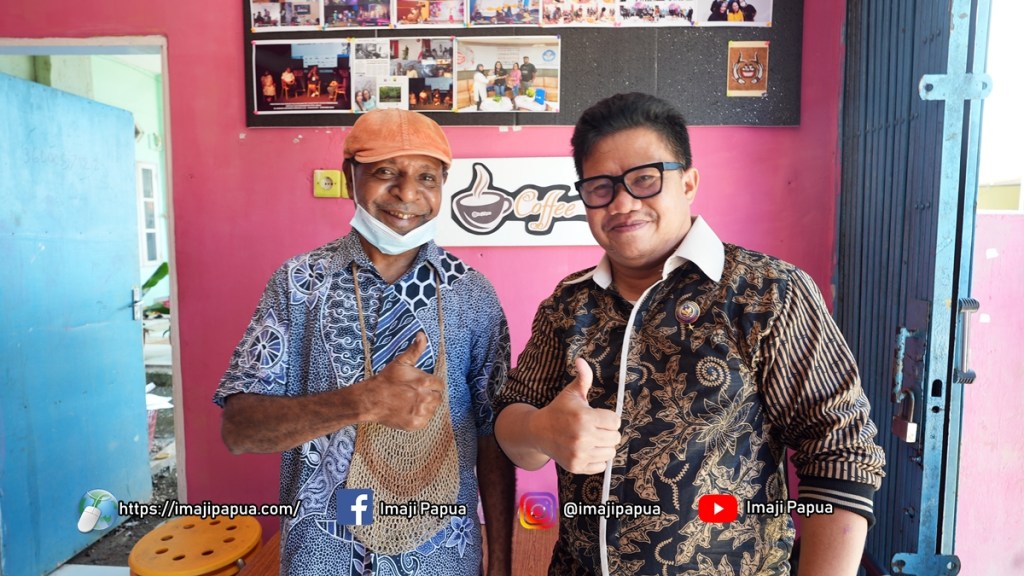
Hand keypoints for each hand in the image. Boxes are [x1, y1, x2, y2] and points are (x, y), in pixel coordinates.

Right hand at [362, 332, 443, 430]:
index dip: (431, 384)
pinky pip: (425, 420)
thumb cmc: (386, 380)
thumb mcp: (401, 362)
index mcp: (424, 382)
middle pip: (437, 397)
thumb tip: (422, 335)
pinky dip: (420, 417)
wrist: (371, 400)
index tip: (421, 385)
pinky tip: (409, 411)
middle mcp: (425, 398)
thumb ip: (415, 350)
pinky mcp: (416, 424)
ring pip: (433, 409)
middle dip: (429, 394)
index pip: (439, 385)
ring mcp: (420, 412)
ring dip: (426, 406)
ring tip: (411, 402)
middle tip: (414, 394)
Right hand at [532, 358, 620, 474]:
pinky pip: (602, 465)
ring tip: (591, 439)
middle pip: (615, 438)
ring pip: (610, 452)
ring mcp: (579, 453)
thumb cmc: (560, 410)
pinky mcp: (576, 466)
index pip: (615, 421)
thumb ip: (583, 377)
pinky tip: (586, 450)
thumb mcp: (571, 393)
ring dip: (604, 446)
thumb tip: (581, 359)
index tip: (598, 417)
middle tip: (594, 428)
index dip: (608, 418)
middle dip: (607, 432)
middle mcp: (582, 437)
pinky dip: (597, 459)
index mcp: (584, 417)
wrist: (538, 432)